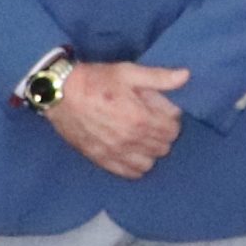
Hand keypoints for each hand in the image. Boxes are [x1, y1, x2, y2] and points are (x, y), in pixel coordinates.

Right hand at [46, 61, 189, 178]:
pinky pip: (129, 173)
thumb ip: (159, 78)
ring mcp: (114, 152)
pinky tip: (131, 151)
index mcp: (140, 118)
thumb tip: (186, 76)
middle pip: (163, 147)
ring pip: (149, 163)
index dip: (171, 119)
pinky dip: (135, 165)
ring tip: (142, 137)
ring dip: (150, 151)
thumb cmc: (96, 80)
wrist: (59, 93)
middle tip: (152, 121)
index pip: (173, 130)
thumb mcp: (128, 72)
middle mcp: (129, 140)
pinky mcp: (101, 159)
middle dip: (162, 134)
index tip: (162, 111)